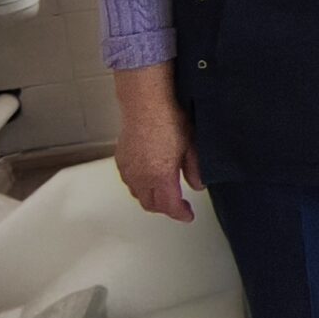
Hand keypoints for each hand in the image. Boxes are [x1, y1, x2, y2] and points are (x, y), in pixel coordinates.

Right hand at [113, 68, 200, 222]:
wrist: (146, 102)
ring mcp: (128, 169)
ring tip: (164, 193)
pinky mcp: (121, 159)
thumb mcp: (192, 146)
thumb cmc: (169, 119)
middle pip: (151, 204)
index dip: (180, 214)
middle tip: (178, 205)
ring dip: (151, 197)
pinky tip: (148, 178)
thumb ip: (195, 170)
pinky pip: (129, 181)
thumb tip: (198, 185)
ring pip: (138, 194)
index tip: (188, 215)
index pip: (169, 206)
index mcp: (160, 176)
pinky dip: (139, 185)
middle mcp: (141, 176)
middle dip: (165, 208)